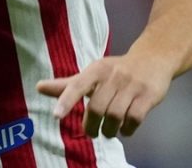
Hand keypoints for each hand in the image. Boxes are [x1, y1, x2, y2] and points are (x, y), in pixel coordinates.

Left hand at [36, 54, 173, 137]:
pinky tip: (124, 130)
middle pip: (96, 107)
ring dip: (109, 130)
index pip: (77, 85)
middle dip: (91, 125)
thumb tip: (38, 87)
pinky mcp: (148, 96)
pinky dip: (127, 129)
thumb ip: (68, 84)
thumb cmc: (116, 70)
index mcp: (95, 70)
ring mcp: (131, 86)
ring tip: (108, 132)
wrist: (153, 58)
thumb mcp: (92, 73)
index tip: (56, 116)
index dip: (66, 101)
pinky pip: (135, 118)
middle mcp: (112, 76)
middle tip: (91, 132)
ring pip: (115, 115)